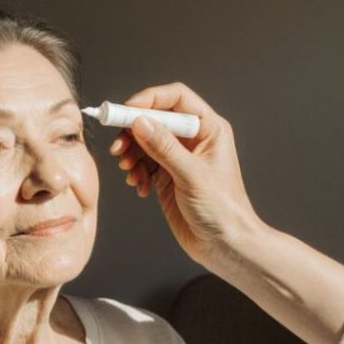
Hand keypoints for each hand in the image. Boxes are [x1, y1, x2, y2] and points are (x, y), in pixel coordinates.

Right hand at [110, 83, 262, 271]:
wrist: (225, 245)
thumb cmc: (223, 210)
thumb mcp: (192, 175)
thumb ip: (165, 147)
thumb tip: (140, 122)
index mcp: (209, 129)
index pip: (176, 98)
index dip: (150, 100)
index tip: (126, 111)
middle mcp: (194, 139)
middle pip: (155, 119)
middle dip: (134, 131)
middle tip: (119, 148)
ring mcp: (179, 158)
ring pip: (145, 142)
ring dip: (132, 155)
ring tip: (130, 171)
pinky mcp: (168, 176)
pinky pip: (144, 164)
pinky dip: (136, 172)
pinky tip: (139, 187)